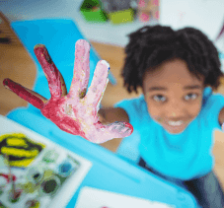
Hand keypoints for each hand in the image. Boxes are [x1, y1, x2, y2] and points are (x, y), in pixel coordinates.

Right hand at [3, 40, 132, 142]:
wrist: (82, 128)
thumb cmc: (95, 129)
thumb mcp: (104, 132)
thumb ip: (115, 129)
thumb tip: (130, 129)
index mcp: (89, 106)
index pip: (95, 90)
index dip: (98, 79)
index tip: (103, 63)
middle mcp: (75, 98)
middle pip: (78, 79)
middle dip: (80, 63)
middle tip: (82, 43)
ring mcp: (61, 101)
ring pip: (54, 80)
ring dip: (47, 65)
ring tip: (40, 46)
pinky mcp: (49, 107)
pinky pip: (33, 99)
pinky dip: (21, 92)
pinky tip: (6, 82)